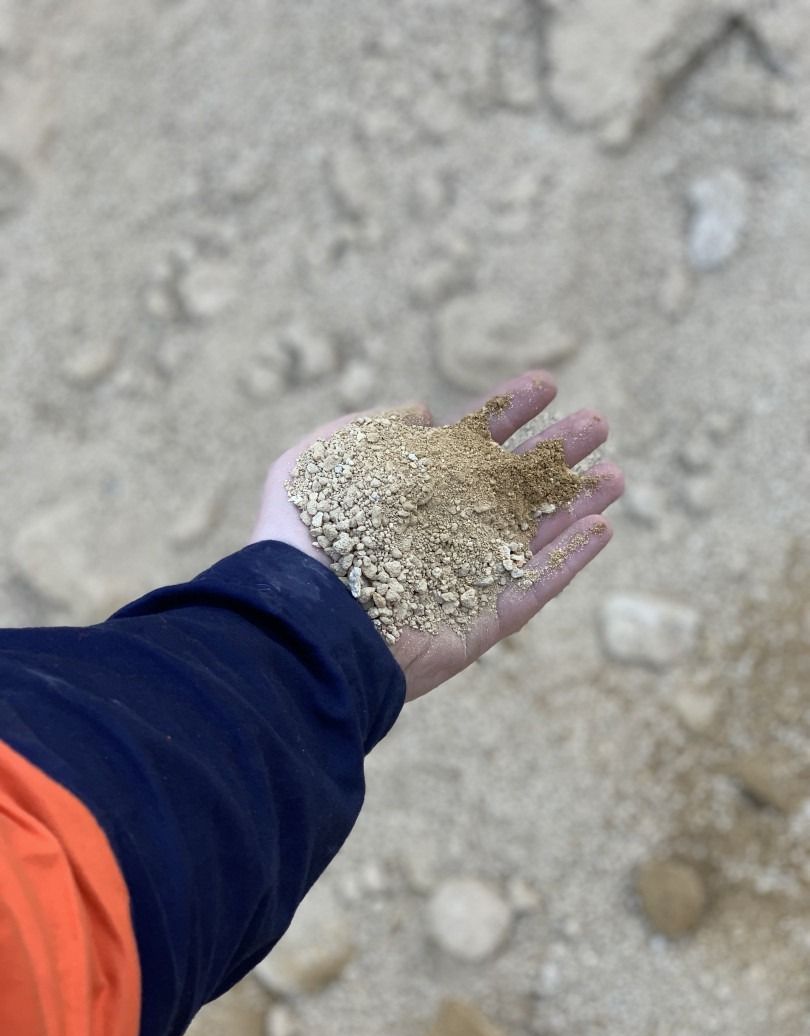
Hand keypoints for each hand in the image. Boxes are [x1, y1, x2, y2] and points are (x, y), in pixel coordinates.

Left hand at [251, 371, 623, 700]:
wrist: (304, 621)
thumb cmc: (305, 538)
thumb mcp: (321, 460)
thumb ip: (369, 427)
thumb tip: (422, 412)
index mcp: (413, 486)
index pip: (471, 438)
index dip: (508, 409)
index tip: (545, 382)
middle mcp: (446, 526)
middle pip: (513, 480)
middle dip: (555, 449)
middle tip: (597, 420)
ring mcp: (466, 575)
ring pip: (534, 533)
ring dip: (574, 502)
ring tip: (614, 473)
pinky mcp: (479, 622)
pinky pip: (534, 588)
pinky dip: (568, 561)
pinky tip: (599, 527)